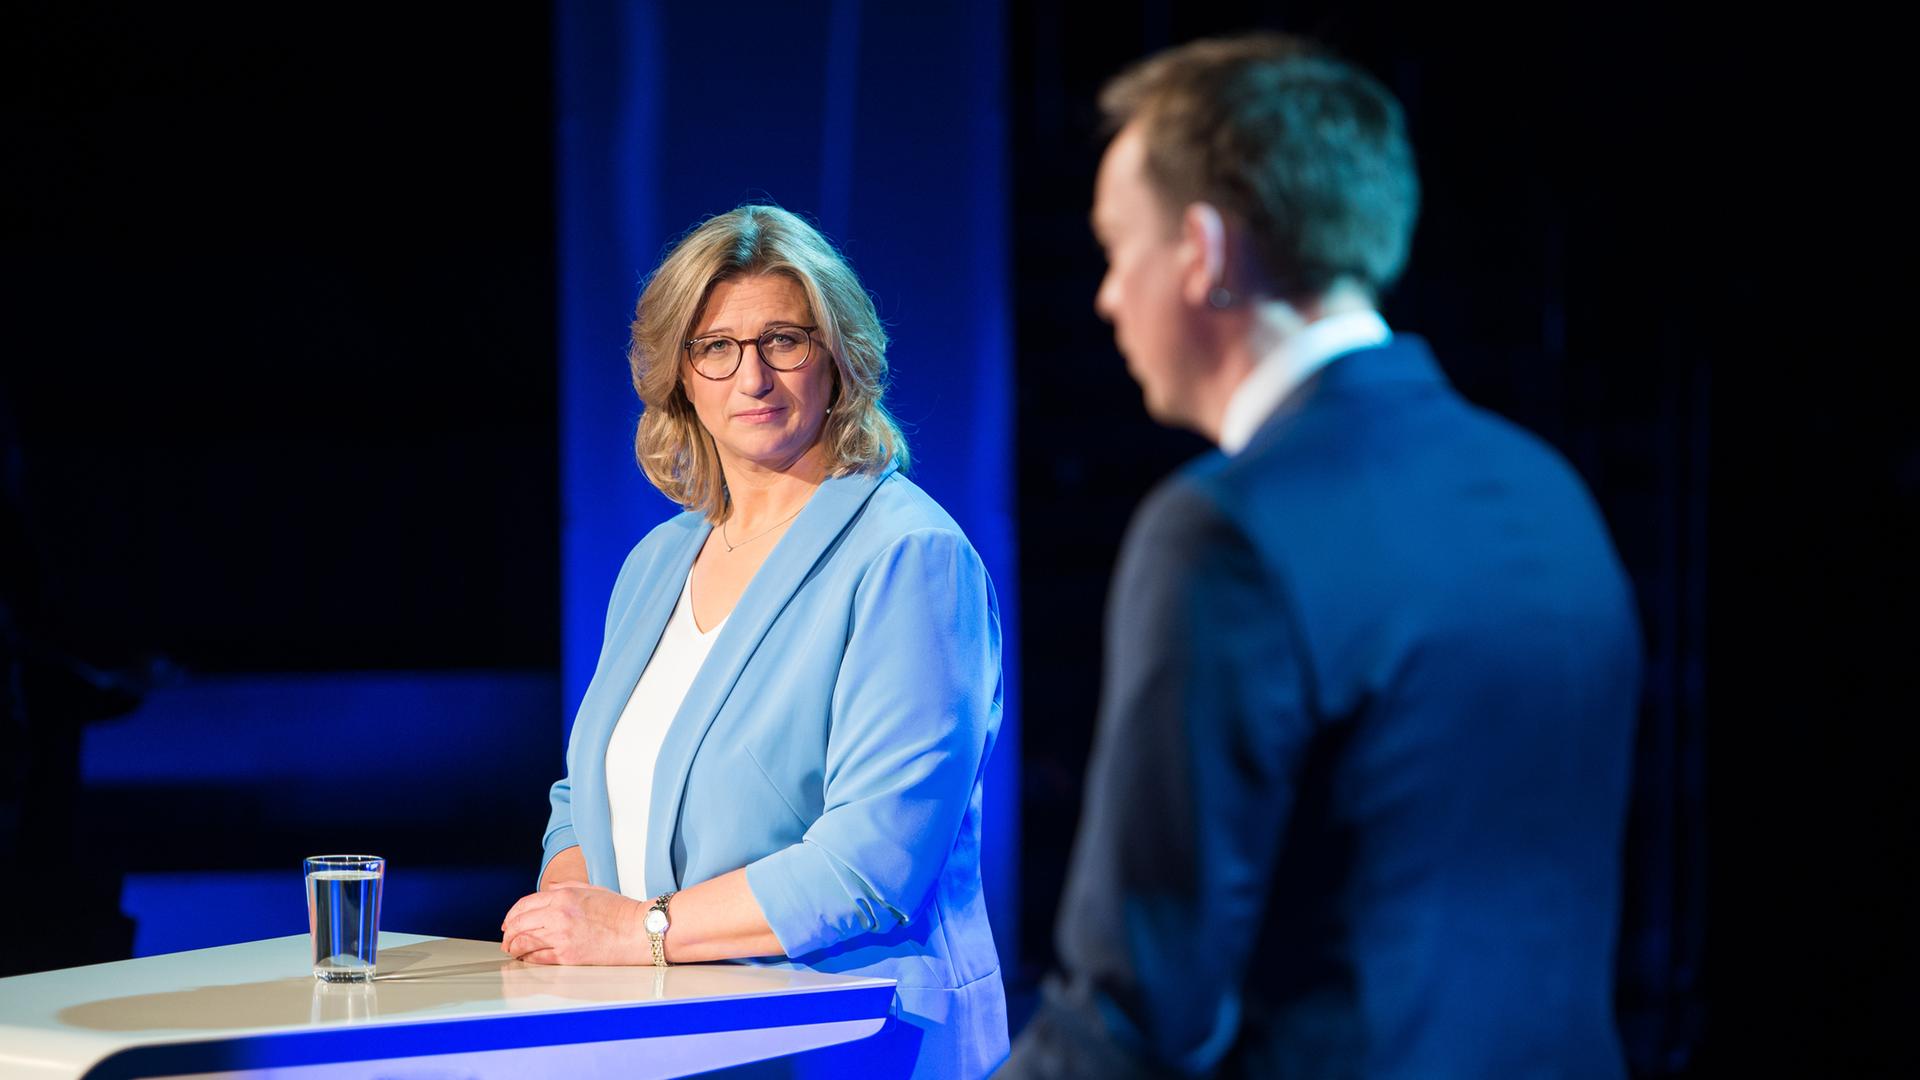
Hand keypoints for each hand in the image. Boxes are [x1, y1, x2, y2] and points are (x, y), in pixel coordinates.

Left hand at [500, 882, 649, 964]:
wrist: (639, 930)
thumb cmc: (620, 911)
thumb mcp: (591, 889)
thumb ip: (566, 887)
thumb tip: (548, 890)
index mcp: (564, 896)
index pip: (524, 904)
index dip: (512, 915)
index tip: (509, 922)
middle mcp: (558, 914)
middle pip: (519, 924)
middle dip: (509, 933)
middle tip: (507, 939)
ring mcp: (561, 936)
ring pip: (524, 942)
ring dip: (513, 947)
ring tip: (512, 950)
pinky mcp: (567, 956)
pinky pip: (537, 957)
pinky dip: (527, 958)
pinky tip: (525, 958)